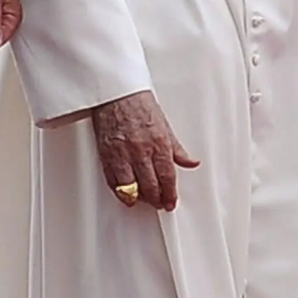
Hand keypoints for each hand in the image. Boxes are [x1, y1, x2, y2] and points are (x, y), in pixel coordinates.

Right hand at [91, 90, 198, 211]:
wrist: (115, 93)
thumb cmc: (137, 104)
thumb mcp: (165, 124)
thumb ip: (177, 148)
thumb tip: (190, 162)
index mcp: (159, 143)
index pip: (167, 177)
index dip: (170, 194)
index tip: (170, 202)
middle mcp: (141, 151)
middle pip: (150, 186)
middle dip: (156, 199)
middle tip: (159, 204)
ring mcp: (123, 154)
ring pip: (131, 187)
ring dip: (138, 198)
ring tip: (143, 200)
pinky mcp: (107, 154)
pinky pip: (113, 180)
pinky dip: (120, 191)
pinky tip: (126, 194)